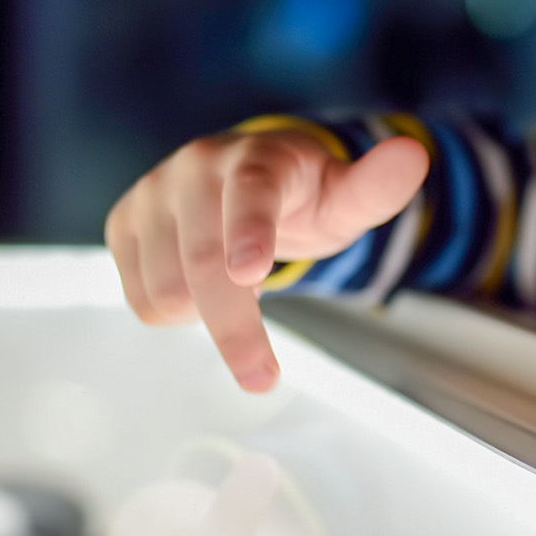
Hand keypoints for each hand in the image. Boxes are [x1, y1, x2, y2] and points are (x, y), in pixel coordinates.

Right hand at [105, 125, 428, 391]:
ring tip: (234, 291)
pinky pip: (139, 297)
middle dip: (235, 331)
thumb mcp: (345, 198)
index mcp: (256, 158)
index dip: (250, 231)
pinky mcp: (123, 222)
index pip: (251, 192)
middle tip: (263, 378)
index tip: (250, 272)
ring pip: (165, 291)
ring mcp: (151, 193)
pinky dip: (173, 313)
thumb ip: (376, 188)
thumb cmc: (302, 197)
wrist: (245, 179)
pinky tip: (199, 289)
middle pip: (205, 267)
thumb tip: (412, 157)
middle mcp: (194, 168)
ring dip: (202, 316)